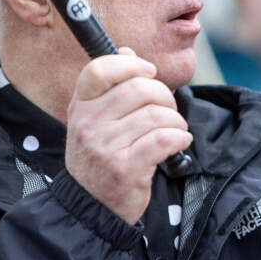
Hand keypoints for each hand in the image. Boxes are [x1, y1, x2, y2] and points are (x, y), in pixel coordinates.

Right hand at [65, 48, 192, 224]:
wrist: (91, 208)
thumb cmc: (99, 160)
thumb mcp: (93, 121)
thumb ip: (110, 87)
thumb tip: (127, 51)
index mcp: (80, 107)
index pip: (99, 69)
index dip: (130, 64)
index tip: (149, 72)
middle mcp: (88, 124)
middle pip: (139, 88)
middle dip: (165, 97)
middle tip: (169, 111)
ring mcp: (105, 147)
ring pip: (156, 114)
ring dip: (176, 121)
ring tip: (174, 130)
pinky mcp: (126, 168)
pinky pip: (164, 138)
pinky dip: (180, 137)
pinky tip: (179, 142)